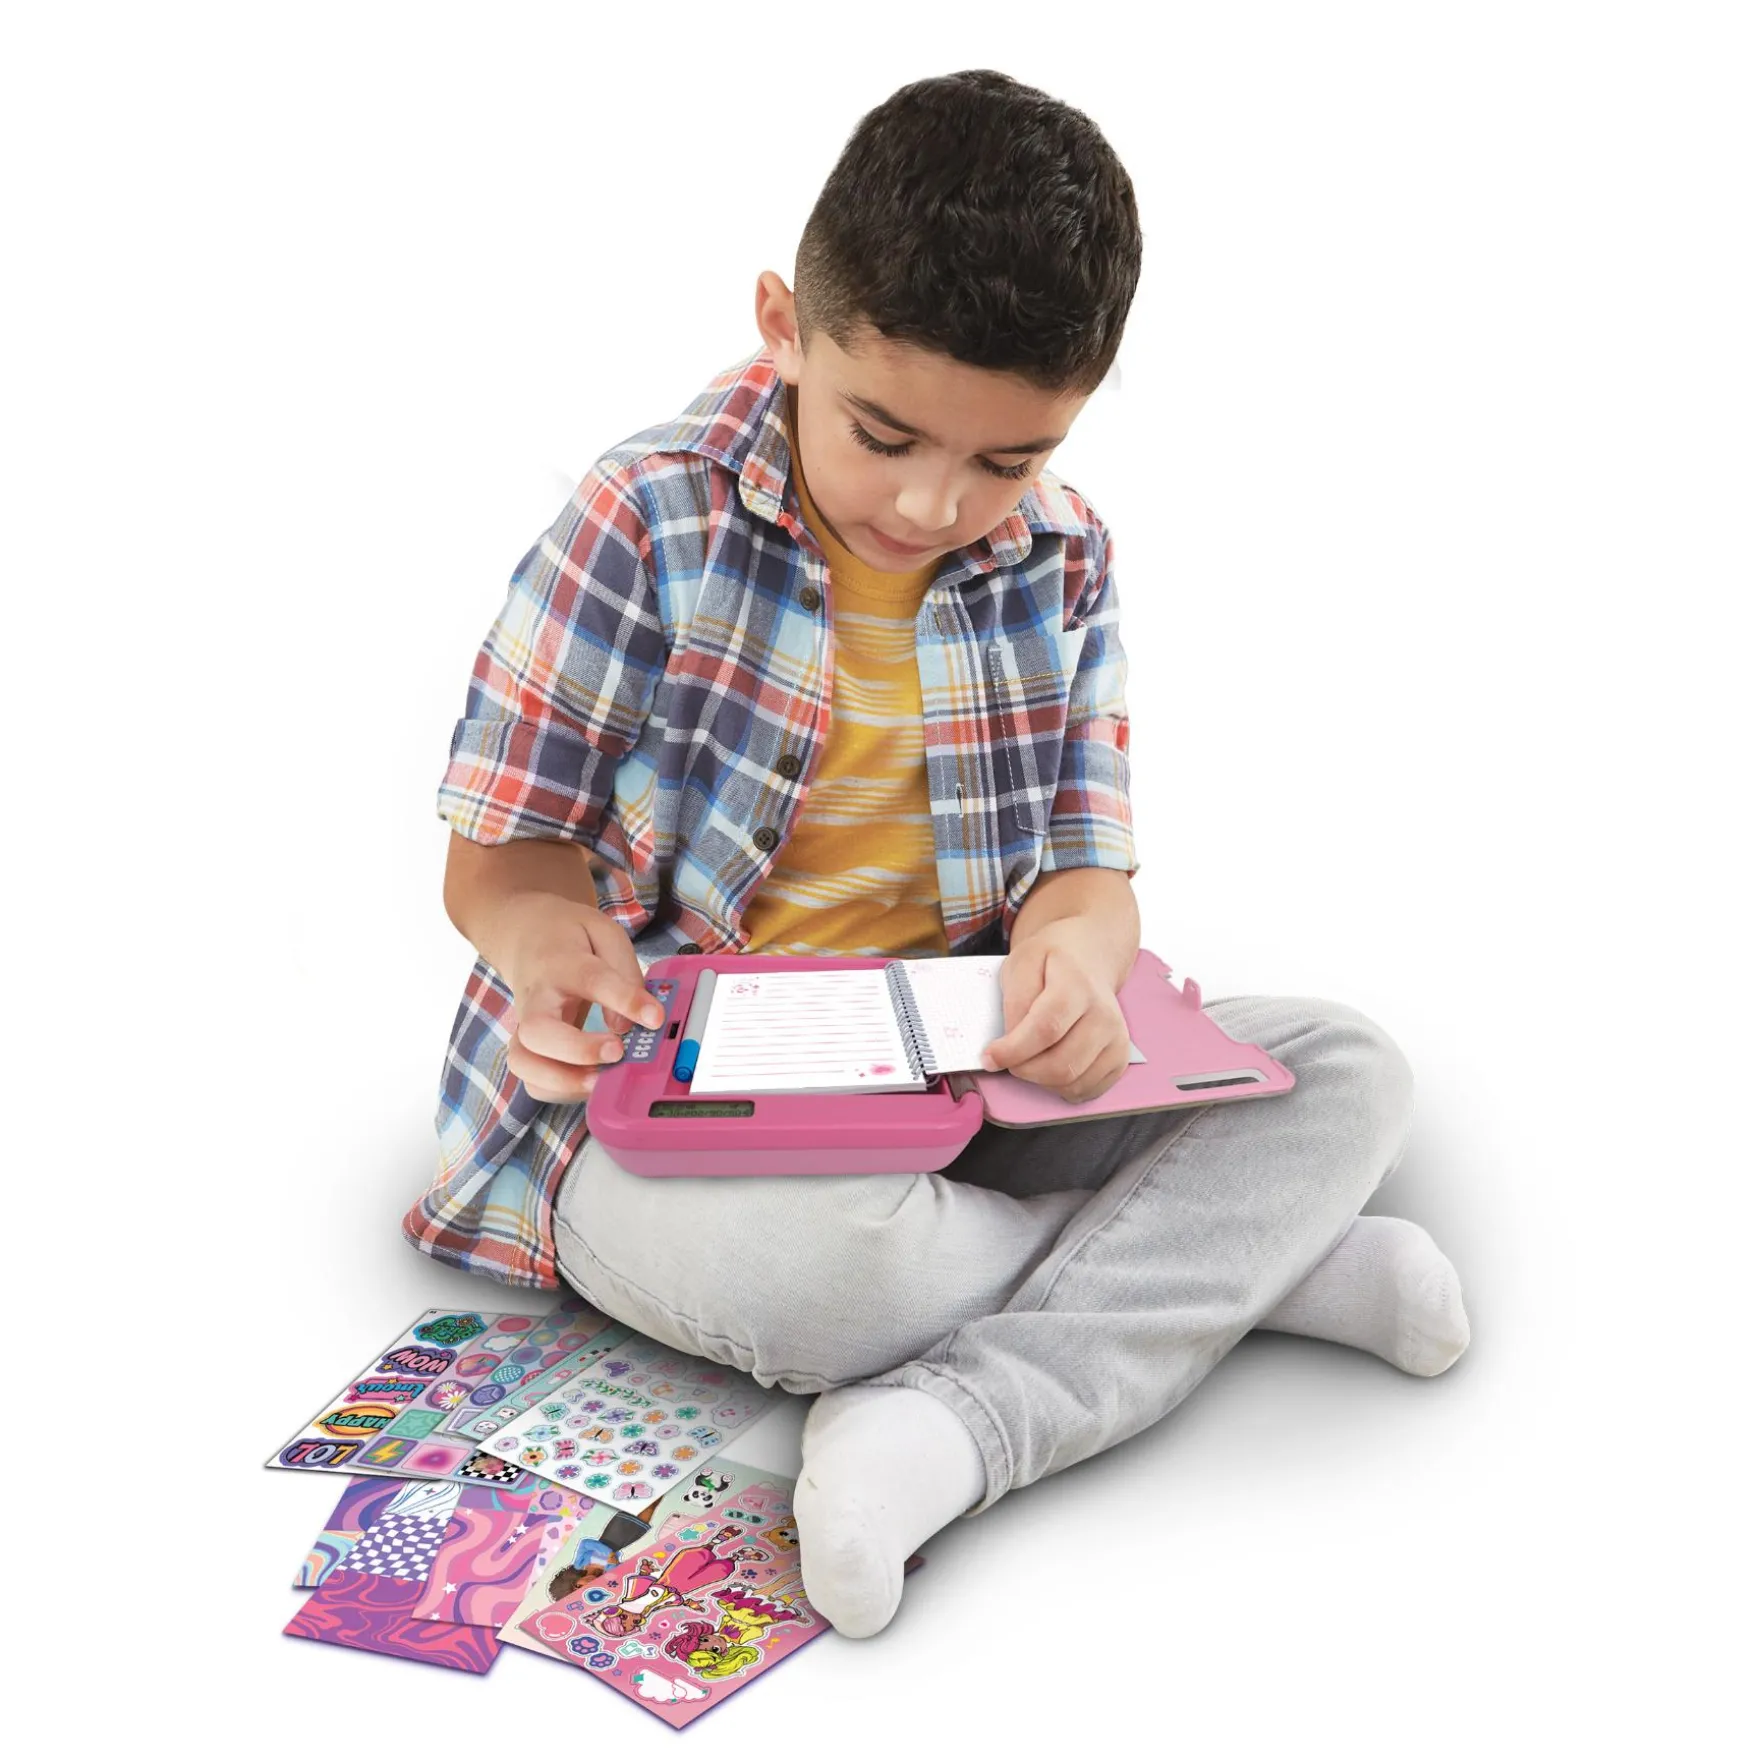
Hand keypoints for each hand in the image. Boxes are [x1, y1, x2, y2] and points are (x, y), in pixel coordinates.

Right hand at [498, 893, 663, 1102]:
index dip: (625, 1000)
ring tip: (600, 1081)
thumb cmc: (570, 938)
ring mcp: (525, 1025)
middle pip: (539, 1030)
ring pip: (523, 1061)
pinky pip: (530, 1078)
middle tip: (617, 1052)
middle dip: (579, 1049)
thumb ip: (624, 974)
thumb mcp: (604, 934)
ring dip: (561, 1079)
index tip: (654, 1017)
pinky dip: (556, 1090)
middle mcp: (536, 997)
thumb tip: (631, 1023)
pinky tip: (587, 1084)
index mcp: (561, 962)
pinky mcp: (525, 1045)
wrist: (526, 936)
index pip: (591, 980)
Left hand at [980, 920, 1131, 1103]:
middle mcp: (1104, 1014)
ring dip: (1040, 1080)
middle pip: (1061, 1064)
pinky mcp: (1119, 1058)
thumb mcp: (1021, 964)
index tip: (990, 1057)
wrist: (1087, 961)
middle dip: (1024, 1069)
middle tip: (1008, 1059)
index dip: (1014, 1050)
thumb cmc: (1051, 964)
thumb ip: (1015, 1001)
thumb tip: (1011, 1041)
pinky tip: (1050, 1066)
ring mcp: (1116, 1039)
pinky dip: (1060, 1087)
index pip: (1046, 1028)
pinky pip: (1086, 1090)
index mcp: (1077, 985)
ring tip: (1029, 1059)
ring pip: (1072, 1083)